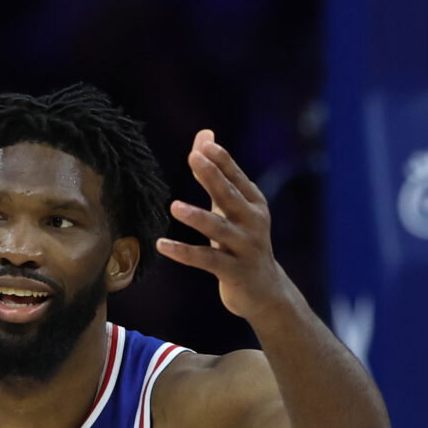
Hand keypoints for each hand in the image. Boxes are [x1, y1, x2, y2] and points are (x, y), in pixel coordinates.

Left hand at [156, 130, 292, 322]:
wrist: (265, 291)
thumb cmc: (242, 242)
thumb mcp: (231, 208)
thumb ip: (216, 174)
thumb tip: (204, 136)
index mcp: (253, 204)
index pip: (237, 177)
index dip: (222, 161)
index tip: (205, 145)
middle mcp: (253, 223)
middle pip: (230, 196)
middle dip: (213, 176)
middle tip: (194, 158)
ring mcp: (245, 248)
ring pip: (219, 229)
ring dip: (197, 217)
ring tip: (174, 206)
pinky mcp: (235, 272)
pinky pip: (206, 260)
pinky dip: (184, 253)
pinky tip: (162, 245)